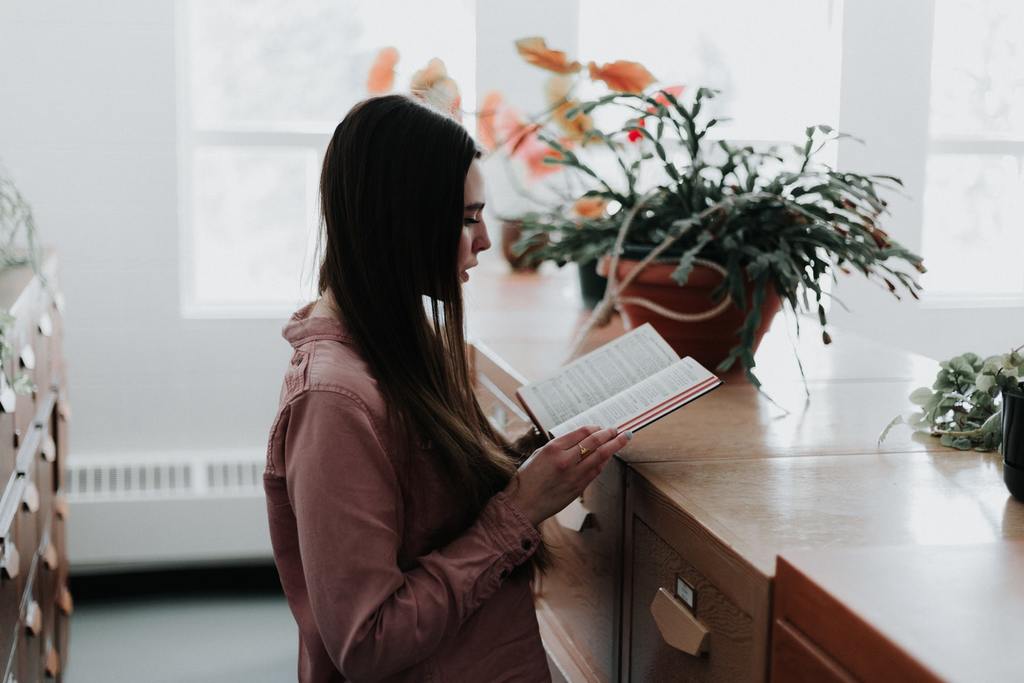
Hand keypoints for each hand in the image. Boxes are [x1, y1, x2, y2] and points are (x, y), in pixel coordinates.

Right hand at [504, 425, 632, 526]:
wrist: (522, 505)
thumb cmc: (526, 480)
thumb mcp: (538, 455)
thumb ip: (558, 447)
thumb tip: (578, 440)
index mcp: (553, 448)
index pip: (581, 433)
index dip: (595, 428)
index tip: (601, 427)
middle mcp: (565, 460)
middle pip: (594, 442)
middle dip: (609, 434)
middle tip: (618, 430)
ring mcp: (573, 475)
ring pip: (600, 457)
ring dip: (613, 446)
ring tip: (622, 439)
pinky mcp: (578, 488)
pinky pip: (596, 471)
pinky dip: (604, 462)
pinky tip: (609, 457)